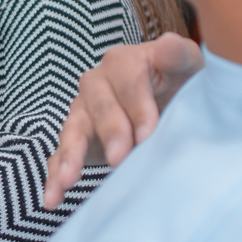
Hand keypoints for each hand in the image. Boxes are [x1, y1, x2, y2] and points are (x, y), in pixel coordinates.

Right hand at [45, 33, 202, 208]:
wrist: (175, 107)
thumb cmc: (183, 85)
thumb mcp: (189, 67)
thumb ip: (179, 56)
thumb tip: (168, 45)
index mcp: (124, 62)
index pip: (127, 80)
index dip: (137, 106)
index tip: (149, 134)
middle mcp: (98, 83)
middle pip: (97, 104)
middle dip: (108, 132)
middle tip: (120, 159)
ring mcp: (84, 112)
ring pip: (72, 129)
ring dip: (70, 154)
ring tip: (68, 180)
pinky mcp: (78, 140)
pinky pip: (60, 155)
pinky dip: (54, 176)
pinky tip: (52, 197)